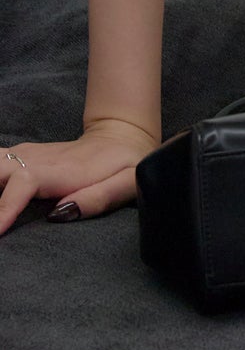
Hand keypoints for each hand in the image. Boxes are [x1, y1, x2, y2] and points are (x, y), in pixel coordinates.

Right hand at [0, 119, 161, 235]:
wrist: (119, 135)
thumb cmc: (125, 163)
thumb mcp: (128, 181)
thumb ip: (99, 198)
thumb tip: (60, 213)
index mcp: (62, 170)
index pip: (24, 182)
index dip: (5, 207)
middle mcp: (37, 158)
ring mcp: (26, 154)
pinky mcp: (20, 156)